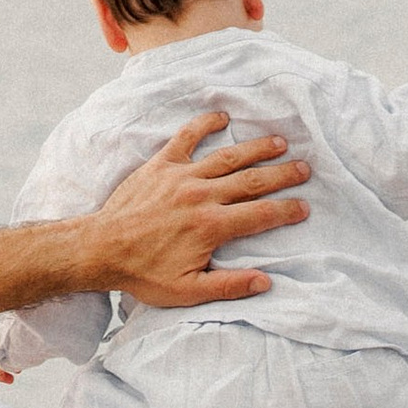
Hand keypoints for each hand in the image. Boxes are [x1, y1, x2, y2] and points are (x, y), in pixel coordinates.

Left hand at [85, 113, 309, 308]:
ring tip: (279, 142)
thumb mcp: (188, 290)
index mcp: (211, 227)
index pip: (260, 215)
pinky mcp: (161, 164)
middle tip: (305, 168)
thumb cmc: (143, 274)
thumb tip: (265, 282)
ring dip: (256, 148)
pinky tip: (222, 116)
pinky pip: (187, 137)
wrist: (101, 249)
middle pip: (252, 181)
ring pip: (228, 157)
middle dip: (282, 175)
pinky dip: (204, 124)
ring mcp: (182, 176)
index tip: (304, 207)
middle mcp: (202, 196)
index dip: (286, 211)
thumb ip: (229, 286)